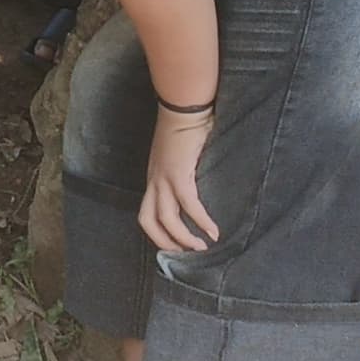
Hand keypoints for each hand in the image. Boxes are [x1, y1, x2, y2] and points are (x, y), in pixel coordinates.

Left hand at [140, 110, 220, 252]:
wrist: (183, 107)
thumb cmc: (186, 128)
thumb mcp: (180, 157)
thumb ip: (185, 173)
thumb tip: (202, 189)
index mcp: (154, 178)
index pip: (147, 213)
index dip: (158, 233)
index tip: (177, 245)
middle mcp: (154, 180)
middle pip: (148, 220)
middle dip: (165, 242)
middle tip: (187, 253)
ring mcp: (164, 178)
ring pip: (166, 218)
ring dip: (183, 238)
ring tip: (202, 248)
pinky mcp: (179, 173)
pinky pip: (188, 204)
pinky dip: (201, 221)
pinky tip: (213, 231)